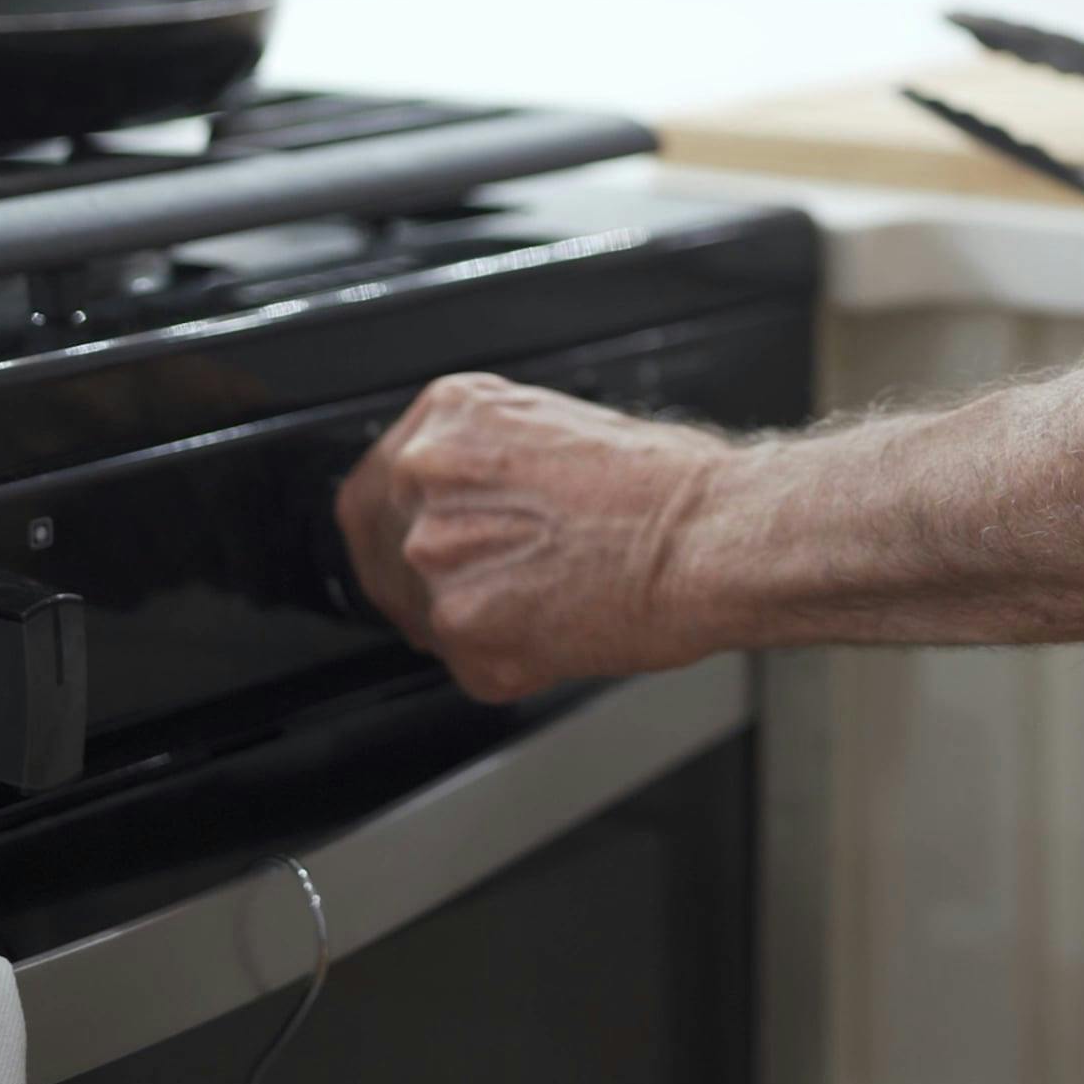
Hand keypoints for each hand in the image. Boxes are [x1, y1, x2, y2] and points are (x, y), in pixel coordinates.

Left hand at [335, 372, 730, 699]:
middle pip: (382, 555)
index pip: (373, 489)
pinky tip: (560, 627)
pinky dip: (509, 663)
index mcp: (446, 420)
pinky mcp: (466, 631)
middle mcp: (426, 480)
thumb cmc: (664, 485)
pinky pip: (466, 663)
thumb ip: (479, 463)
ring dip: (473, 623)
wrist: (711, 537)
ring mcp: (438, 558)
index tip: (412, 549)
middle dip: (430, 581)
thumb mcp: (550, 428)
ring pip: (421, 615)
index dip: (394, 529)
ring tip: (545, 602)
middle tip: (494, 586)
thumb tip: (451, 506)